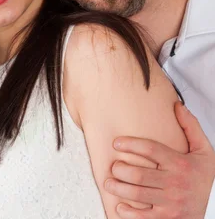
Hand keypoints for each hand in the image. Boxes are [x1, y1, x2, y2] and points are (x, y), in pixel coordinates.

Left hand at [104, 102, 214, 217]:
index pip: (151, 149)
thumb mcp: (203, 150)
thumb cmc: (204, 176)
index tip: (116, 143)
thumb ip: (191, 127)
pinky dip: (129, 213)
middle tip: (113, 166)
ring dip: (119, 188)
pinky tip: (120, 205)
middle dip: (121, 169)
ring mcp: (171, 203)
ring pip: (138, 195)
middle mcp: (174, 183)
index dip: (131, 144)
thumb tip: (177, 105)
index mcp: (180, 164)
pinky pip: (144, 217)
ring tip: (109, 181)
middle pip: (140, 174)